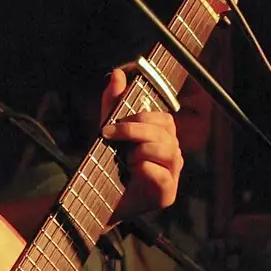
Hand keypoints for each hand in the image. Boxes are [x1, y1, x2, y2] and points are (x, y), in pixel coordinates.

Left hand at [100, 67, 183, 218]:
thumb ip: (114, 102)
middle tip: (110, 136)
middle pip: (166, 133)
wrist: (98, 197)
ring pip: (168, 151)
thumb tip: (118, 73)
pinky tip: (133, 172)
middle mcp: (173, 155)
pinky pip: (162, 176)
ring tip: (126, 159)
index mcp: (164, 138)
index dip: (141, 118)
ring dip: (141, 151)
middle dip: (135, 131)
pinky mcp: (167, 194)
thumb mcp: (108, 129)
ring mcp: (172, 175)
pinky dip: (145, 170)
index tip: (112, 126)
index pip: (165, 119)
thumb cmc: (109, 163)